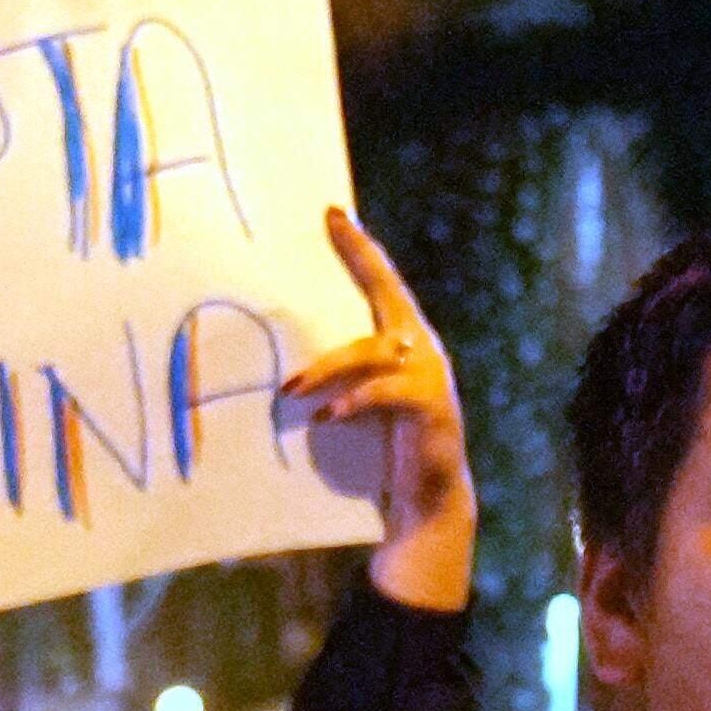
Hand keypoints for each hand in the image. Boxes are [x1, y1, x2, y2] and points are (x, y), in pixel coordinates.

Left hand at [287, 209, 477, 612]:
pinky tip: (326, 418)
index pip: (381, 282)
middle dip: (359, 261)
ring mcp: (430, 375)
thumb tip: (278, 359)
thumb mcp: (358, 399)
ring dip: (329, 367)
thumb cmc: (386, 445)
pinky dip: (354, 403)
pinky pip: (388, 394)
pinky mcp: (432, 408)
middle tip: (328, 235)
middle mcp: (421, 347)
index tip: (334, 213)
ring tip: (293, 389)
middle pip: (387, 295)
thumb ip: (339, 372)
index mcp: (404, 339)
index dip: (360, 247)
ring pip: (375, 350)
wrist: (428, 496)